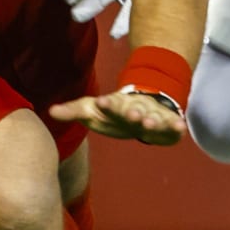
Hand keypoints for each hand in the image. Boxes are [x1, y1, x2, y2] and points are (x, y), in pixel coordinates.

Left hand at [49, 90, 185, 144]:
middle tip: (132, 114)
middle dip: (132, 113)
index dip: (106, 104)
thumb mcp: (90, 110)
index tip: (101, 102)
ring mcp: (151, 116)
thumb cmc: (111, 111)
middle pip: (133, 112)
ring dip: (152, 121)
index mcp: (115, 106)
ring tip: (150, 123)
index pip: (110, 105)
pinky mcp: (165, 125)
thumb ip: (73, 111)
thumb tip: (50, 111)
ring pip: (152, 118)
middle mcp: (134, 110)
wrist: (140, 103)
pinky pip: (171, 127)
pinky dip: (176, 127)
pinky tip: (180, 127)